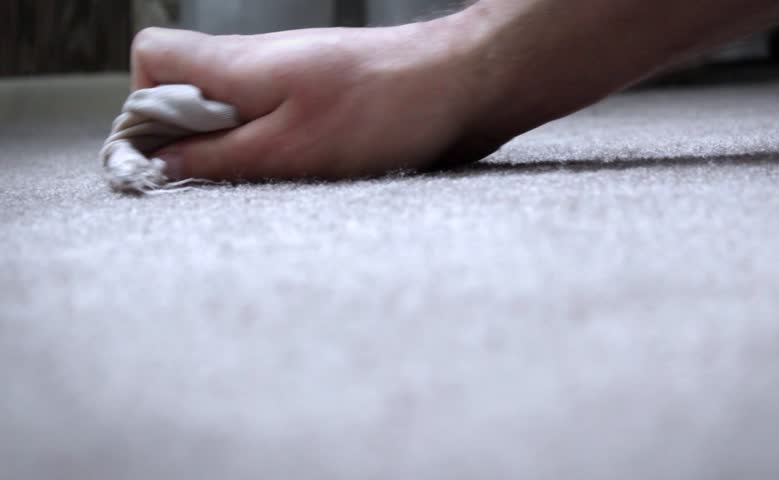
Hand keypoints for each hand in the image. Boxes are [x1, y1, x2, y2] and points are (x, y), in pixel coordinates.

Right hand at [131, 21, 503, 180]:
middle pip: (186, 91)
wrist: (462, 83)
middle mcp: (256, 64)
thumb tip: (158, 165)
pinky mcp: (320, 100)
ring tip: (283, 174)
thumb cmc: (384, 107)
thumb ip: (219, 156)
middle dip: (194, 143)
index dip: (143, 109)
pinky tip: (312, 170)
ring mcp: (289, 80)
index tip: (168, 158)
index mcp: (236, 63)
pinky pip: (275, 123)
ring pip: (232, 113)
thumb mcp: (290, 148)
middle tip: (235, 176)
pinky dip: (279, 152)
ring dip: (241, 153)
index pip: (152, 59)